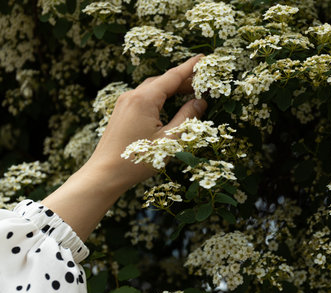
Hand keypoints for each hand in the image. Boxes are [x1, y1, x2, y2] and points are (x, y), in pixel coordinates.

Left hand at [42, 55, 206, 240]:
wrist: (105, 174)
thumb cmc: (138, 159)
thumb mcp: (169, 140)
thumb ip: (187, 117)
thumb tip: (200, 101)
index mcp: (145, 99)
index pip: (173, 76)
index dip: (190, 67)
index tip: (204, 58)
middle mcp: (132, 96)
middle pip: (162, 81)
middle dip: (183, 80)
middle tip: (203, 81)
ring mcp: (124, 103)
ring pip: (152, 89)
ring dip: (172, 89)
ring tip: (190, 93)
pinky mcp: (121, 112)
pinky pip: (144, 97)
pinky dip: (160, 97)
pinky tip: (169, 105)